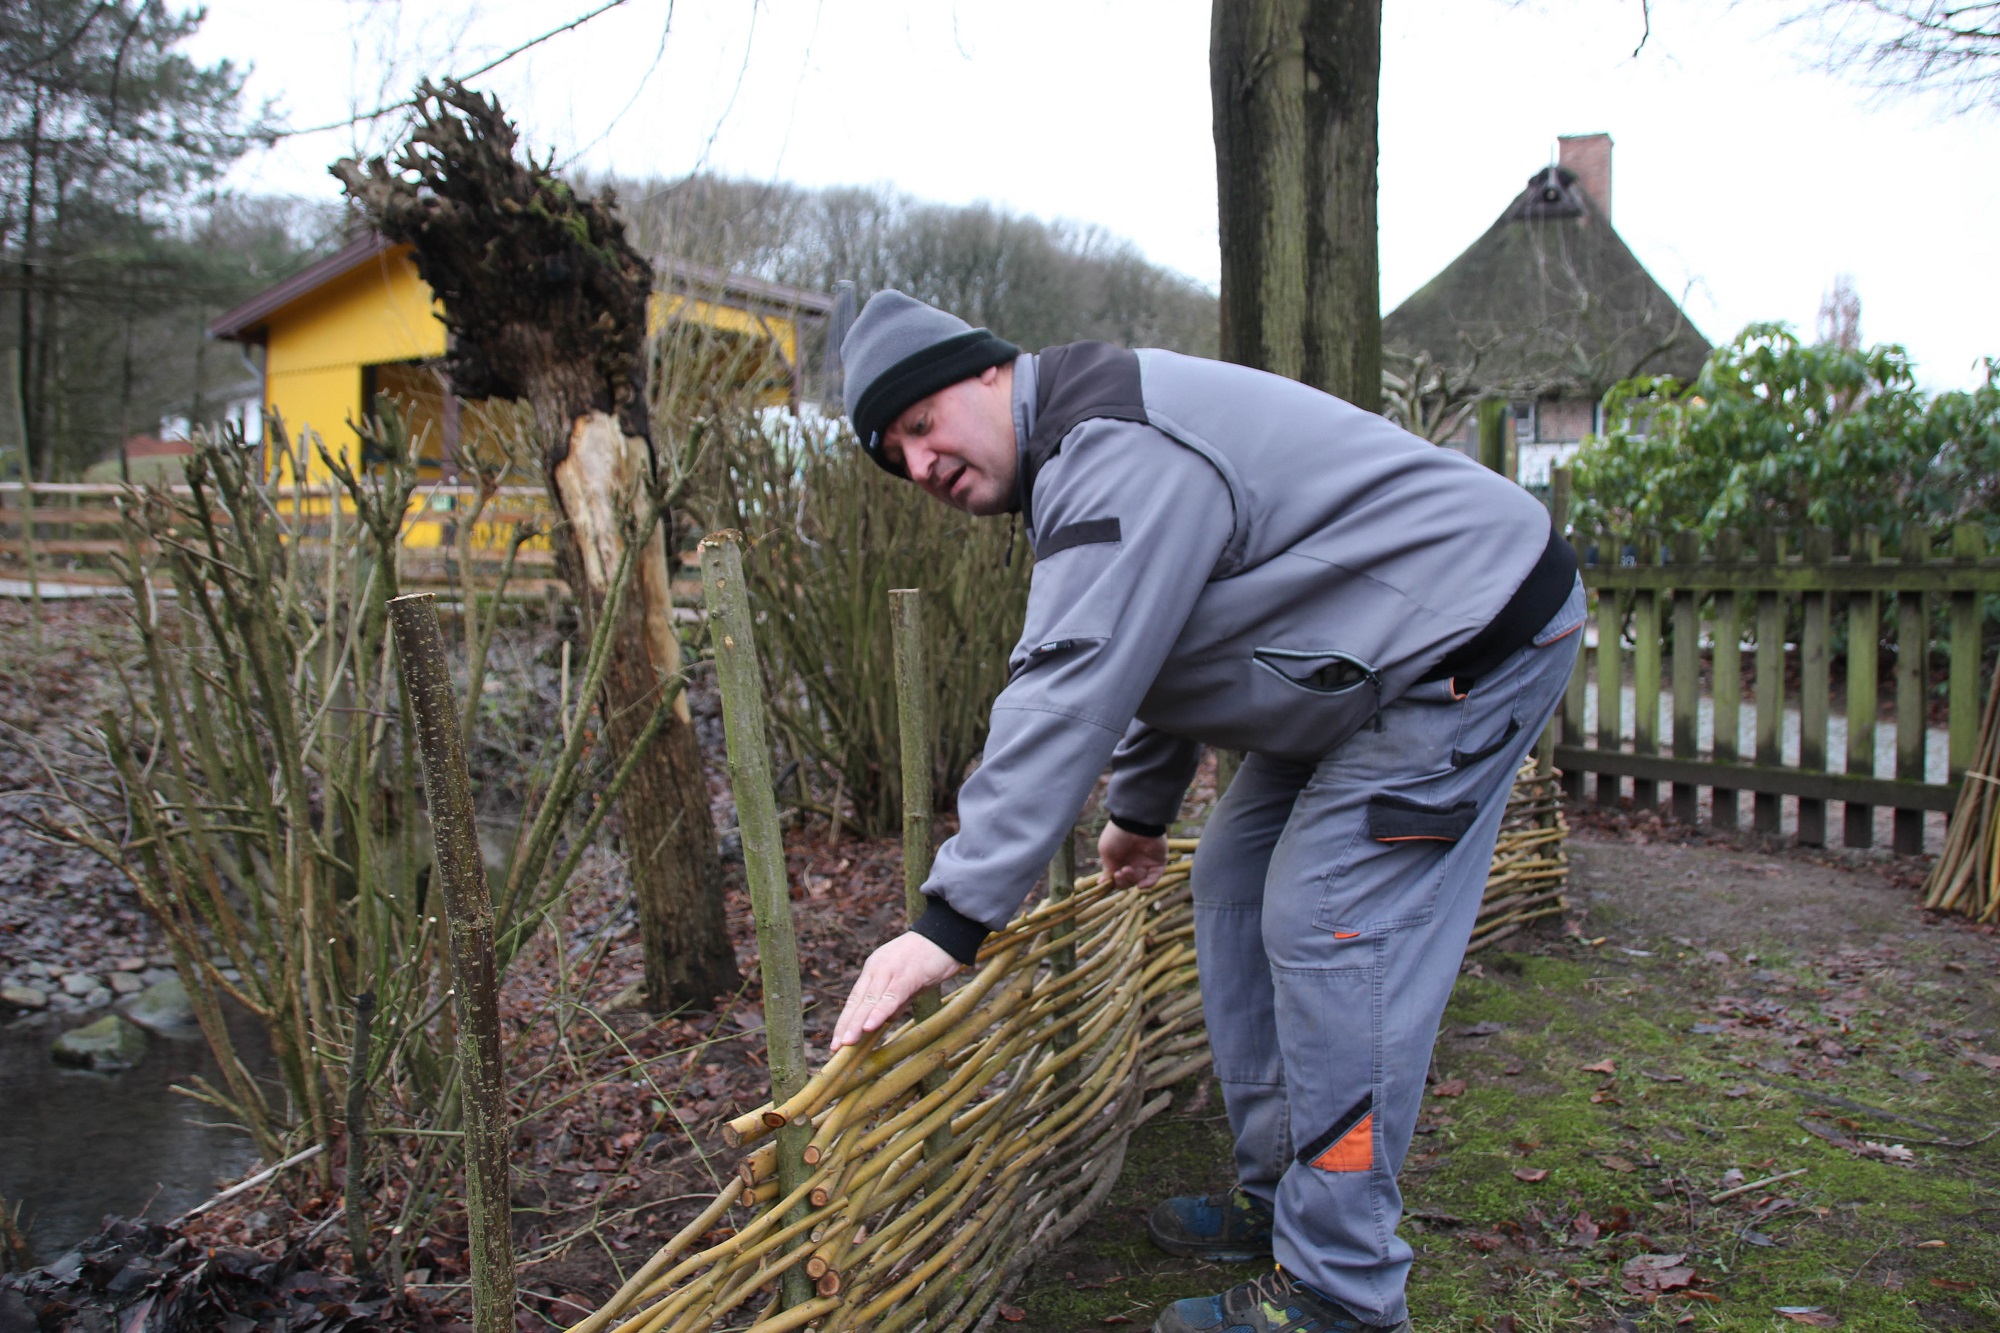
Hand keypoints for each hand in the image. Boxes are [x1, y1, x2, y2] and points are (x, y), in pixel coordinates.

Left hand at [830, 931, 962, 1050]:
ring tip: (846, 1043)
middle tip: (834, 1049)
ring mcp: (891, 970)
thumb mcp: (908, 982)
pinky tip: (870, 1026)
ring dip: (857, 1023)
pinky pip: (891, 996)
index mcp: (875, 969)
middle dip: (845, 1026)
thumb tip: (886, 1020)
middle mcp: (877, 968)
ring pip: (871, 1000)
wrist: (948, 934)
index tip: (836, 1042)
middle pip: (858, 1001)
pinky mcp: (908, 974)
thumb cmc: (929, 958)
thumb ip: (896, 1000)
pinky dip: (880, 1012)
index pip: (855, 999)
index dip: (845, 1021)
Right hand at [1098, 823, 1167, 888]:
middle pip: (1128, 881)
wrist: (1134, 823)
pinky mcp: (1158, 861)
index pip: (1118, 877)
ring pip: (1140, 879)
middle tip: (1119, 872)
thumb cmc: (1117, 835)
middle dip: (1122, 880)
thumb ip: (1108, 869)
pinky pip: (1155, 877)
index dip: (1114, 881)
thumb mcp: (1107, 852)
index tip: (1108, 881)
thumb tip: (1102, 883)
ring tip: (1126, 869)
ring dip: (1132, 879)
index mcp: (1120, 859)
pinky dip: (1149, 884)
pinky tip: (1140, 885)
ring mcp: (1146, 862)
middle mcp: (1133, 861)